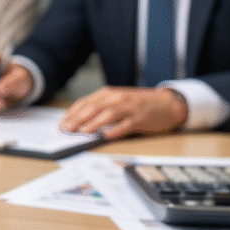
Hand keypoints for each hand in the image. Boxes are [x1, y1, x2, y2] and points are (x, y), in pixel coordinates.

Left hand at [60, 87, 187, 138]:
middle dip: (77, 119)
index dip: (72, 114)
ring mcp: (129, 108)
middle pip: (93, 108)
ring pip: (108, 115)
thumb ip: (100, 108)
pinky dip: (116, 130)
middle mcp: (118, 98)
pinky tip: (106, 136)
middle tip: (66, 130)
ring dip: (93, 123)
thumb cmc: (139, 104)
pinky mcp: (140, 118)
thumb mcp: (117, 101)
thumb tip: (78, 122)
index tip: (61, 124)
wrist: (167, 104)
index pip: (85, 102)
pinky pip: (126, 125)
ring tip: (82, 132)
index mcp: (109, 93)